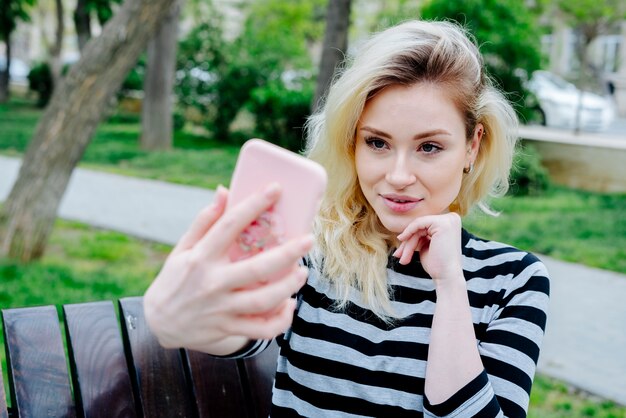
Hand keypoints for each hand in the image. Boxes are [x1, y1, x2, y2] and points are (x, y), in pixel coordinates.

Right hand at [143, 184, 311, 354]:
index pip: (229, 225)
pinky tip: (289, 304)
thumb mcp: (183, 248)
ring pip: (263, 301)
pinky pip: (260, 329)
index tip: (276, 188)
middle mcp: (212, 282)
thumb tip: (224, 191)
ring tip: (302, 272)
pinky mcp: (228, 328)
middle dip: (287, 253)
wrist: (159, 323)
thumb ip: (204, 221)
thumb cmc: (175, 279)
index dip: (254, 204)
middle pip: (256, 268)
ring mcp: (221, 308)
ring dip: (288, 287)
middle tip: (308, 240)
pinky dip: (280, 320)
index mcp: (200, 257)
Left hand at [394, 212, 463, 283]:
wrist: (446, 277)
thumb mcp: (426, 245)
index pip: (425, 226)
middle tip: (398, 255)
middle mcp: (452, 218)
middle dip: (408, 241)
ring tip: (403, 259)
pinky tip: (402, 240)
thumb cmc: (437, 264)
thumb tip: (403, 229)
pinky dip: (408, 232)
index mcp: (450, 222)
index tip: (400, 251)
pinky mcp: (442, 223)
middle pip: (421, 226)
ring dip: (408, 244)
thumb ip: (420, 234)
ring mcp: (448, 220)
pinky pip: (418, 223)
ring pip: (418, 227)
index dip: (411, 237)